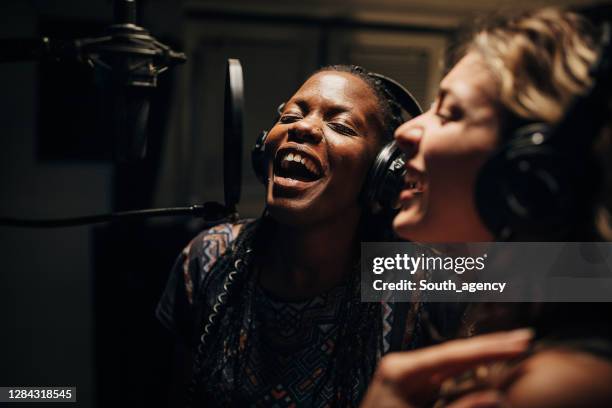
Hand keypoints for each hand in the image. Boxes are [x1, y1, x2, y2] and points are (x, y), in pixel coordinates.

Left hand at [360, 329, 533, 407]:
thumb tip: (497, 397)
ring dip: (480, 356)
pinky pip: (441, 373)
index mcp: (401, 371)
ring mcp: (402, 373)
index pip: (452, 356)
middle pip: (452, 353)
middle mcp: (401, 365)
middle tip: (525, 337)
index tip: (519, 345)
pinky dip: (465, 370)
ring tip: (512, 346)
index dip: (488, 351)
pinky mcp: (407, 384)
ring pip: (449, 361)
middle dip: (489, 346)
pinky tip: (485, 363)